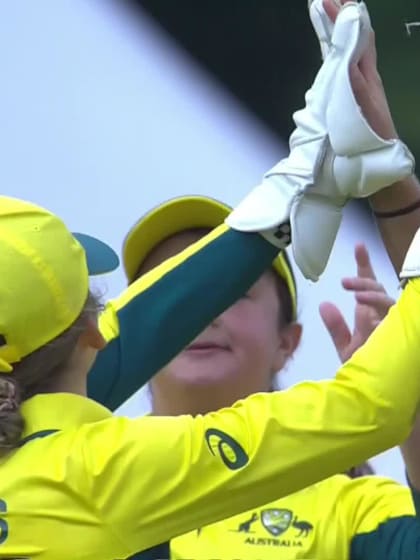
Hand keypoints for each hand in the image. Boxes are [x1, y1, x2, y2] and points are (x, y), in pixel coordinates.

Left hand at [319, 244, 394, 362]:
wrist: (376, 393)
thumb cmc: (365, 369)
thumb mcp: (346, 347)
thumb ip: (335, 327)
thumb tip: (324, 304)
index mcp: (370, 314)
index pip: (368, 285)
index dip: (364, 265)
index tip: (359, 246)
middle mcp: (384, 315)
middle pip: (378, 288)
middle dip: (363, 280)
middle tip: (343, 282)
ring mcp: (395, 323)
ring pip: (388, 298)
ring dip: (371, 293)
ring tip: (353, 294)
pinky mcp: (403, 332)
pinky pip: (397, 313)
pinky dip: (381, 306)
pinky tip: (368, 306)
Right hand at [322, 0, 397, 139]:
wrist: (370, 163)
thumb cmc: (367, 136)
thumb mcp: (360, 99)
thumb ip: (353, 67)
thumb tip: (350, 32)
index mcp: (364, 73)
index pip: (356, 34)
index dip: (342, 15)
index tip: (326, 1)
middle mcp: (358, 76)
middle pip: (348, 38)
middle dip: (336, 18)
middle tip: (322, 1)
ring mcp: (350, 88)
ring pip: (341, 52)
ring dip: (332, 32)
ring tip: (322, 15)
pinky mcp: (342, 101)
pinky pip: (335, 70)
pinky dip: (330, 54)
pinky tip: (327, 55)